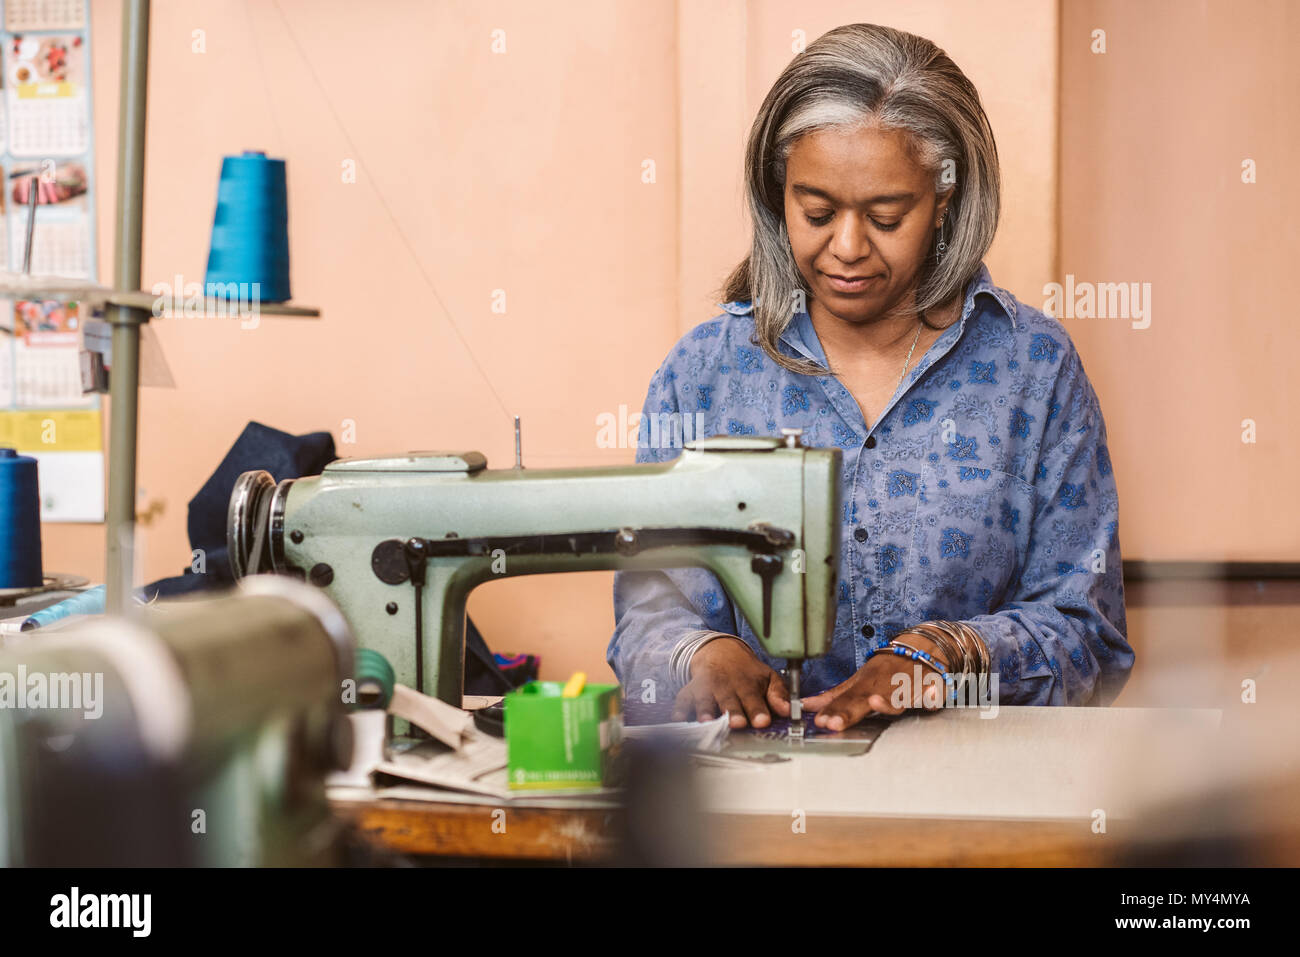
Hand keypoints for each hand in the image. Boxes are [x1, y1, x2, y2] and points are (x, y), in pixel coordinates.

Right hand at [670, 636, 790, 728]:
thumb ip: (778, 694)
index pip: (754, 699)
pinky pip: (682, 701)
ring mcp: (706, 688)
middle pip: (729, 701)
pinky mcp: (689, 692)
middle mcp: (725, 686)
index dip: (758, 710)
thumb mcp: (767, 678)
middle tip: (737, 724)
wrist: (720, 652)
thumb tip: (788, 710)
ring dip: (705, 711)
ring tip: (707, 722)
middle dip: (733, 712)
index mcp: (747, 684)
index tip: (763, 722)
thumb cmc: (747, 672)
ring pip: (705, 700)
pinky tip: (678, 721)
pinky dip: (679, 710)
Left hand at [801, 637, 949, 730]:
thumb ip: (835, 697)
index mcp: (866, 684)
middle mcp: (883, 684)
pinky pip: (931, 693)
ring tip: (875, 703)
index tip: (820, 721)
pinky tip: (930, 697)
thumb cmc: (887, 670)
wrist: (921, 648)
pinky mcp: (929, 686)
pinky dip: (932, 694)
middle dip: (849, 711)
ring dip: (887, 702)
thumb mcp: (858, 681)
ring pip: (896, 696)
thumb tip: (805, 706)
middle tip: (834, 722)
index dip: (833, 710)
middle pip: (864, 699)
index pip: (846, 699)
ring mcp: (906, 685)